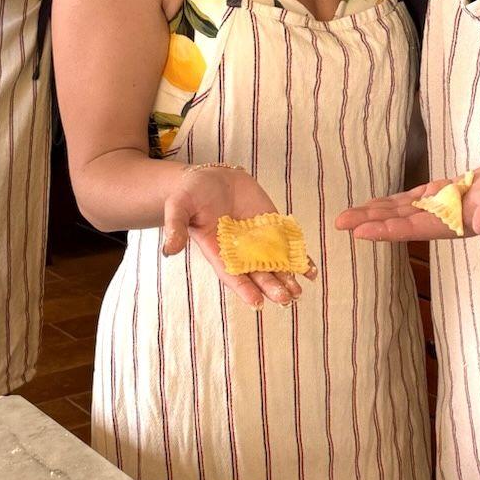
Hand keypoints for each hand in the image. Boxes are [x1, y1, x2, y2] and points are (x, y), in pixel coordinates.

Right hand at [161, 164, 316, 309]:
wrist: (211, 177)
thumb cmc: (190, 194)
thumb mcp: (179, 206)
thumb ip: (175, 227)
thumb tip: (168, 249)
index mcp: (218, 252)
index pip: (232, 275)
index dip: (244, 289)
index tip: (257, 302)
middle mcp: (240, 251)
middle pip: (258, 274)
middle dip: (272, 286)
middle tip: (287, 299)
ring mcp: (258, 240)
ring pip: (275, 264)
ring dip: (288, 278)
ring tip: (299, 290)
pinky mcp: (272, 226)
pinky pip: (287, 245)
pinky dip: (299, 257)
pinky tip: (311, 270)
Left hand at [335, 153, 479, 241]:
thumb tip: (478, 224)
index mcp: (458, 224)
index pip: (416, 228)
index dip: (388, 230)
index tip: (361, 231)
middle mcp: (446, 220)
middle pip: (401, 222)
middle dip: (371, 223)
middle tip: (339, 224)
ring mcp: (443, 207)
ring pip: (402, 212)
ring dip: (375, 214)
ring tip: (347, 216)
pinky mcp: (444, 194)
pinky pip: (412, 200)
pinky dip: (392, 202)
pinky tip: (374, 205)